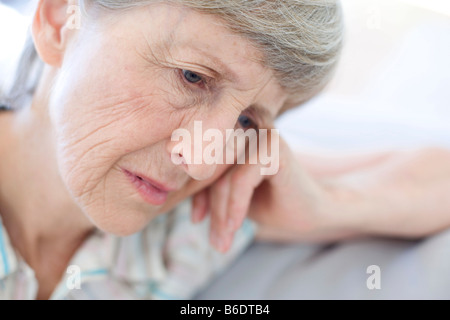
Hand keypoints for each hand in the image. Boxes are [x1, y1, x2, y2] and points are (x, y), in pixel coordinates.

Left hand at [191, 131, 352, 251]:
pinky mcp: (274, 147)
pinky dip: (236, 206)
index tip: (197, 219)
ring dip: (222, 213)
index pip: (205, 162)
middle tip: (214, 240)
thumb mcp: (233, 196)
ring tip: (223, 241)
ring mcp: (261, 135)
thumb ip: (210, 187)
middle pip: (212, 170)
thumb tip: (172, 193)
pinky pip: (241, 180)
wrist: (314, 212)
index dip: (197, 193)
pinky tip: (236, 226)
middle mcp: (247, 130)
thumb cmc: (273, 202)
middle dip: (211, 208)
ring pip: (225, 177)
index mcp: (237, 137)